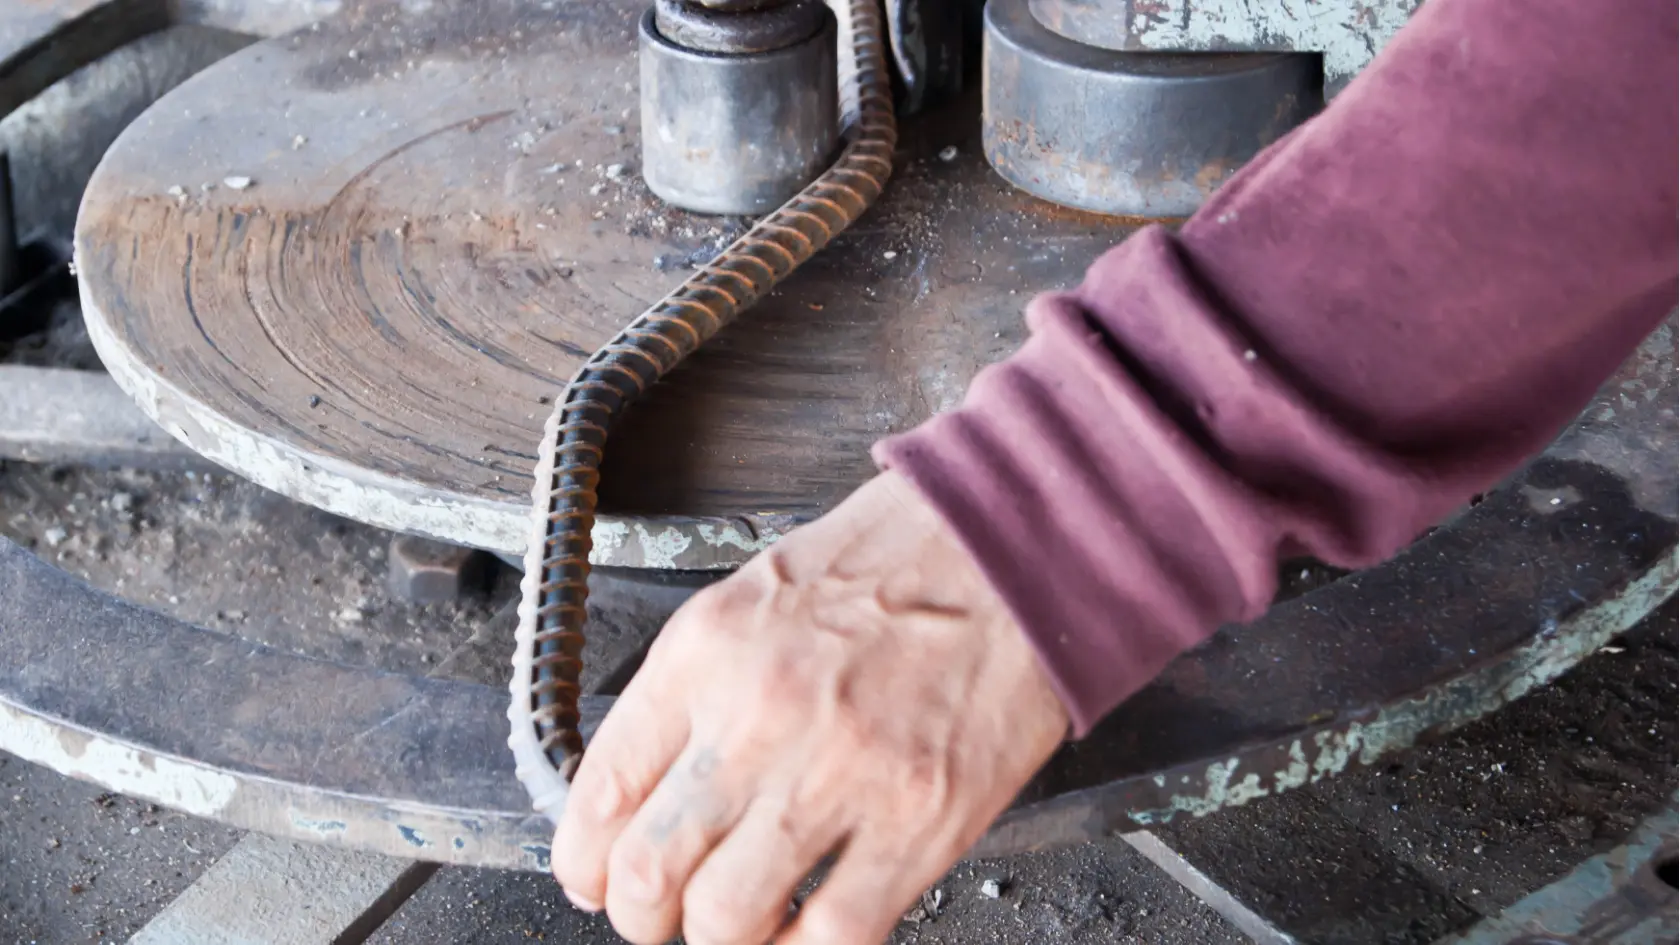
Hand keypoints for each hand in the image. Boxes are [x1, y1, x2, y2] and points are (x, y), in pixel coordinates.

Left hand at [551, 470, 1069, 944]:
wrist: (1009, 549)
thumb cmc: (895, 563)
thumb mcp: (757, 594)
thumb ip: (695, 687)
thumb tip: (645, 784)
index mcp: (707, 651)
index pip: (602, 790)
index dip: (584, 859)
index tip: (594, 875)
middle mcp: (760, 714)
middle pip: (649, 870)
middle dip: (640, 915)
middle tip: (657, 915)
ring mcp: (840, 774)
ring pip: (726, 918)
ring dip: (717, 939)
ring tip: (734, 924)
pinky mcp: (919, 821)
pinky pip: (832, 935)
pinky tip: (800, 935)